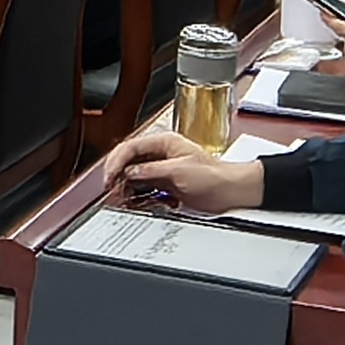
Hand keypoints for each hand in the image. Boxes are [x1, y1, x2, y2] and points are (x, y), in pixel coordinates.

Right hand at [101, 126, 266, 209]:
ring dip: (126, 188)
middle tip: (112, 190)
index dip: (116, 162)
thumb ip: (151, 170)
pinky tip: (135, 201)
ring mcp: (163, 169)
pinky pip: (144, 188)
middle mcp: (161, 154)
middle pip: (129, 162)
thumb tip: (130, 172)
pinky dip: (137, 196)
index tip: (110, 176)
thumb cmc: (216, 177)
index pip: (130, 147)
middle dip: (119, 176)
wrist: (233, 192)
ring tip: (120, 198)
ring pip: (134, 176)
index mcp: (164, 143)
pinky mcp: (166, 184)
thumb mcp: (179, 171)